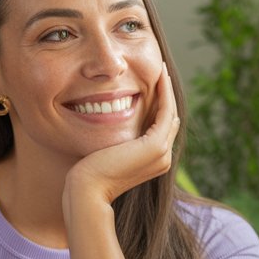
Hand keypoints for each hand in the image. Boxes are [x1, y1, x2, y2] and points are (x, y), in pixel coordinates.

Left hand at [64, 62, 179, 208]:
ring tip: (162, 69)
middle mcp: (163, 158)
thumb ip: (116, 140)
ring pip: (170, 112)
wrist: (87, 189)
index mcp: (154, 161)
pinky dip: (164, 92)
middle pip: (169, 118)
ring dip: (168, 89)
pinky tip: (159, 75)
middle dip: (166, 94)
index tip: (151, 83)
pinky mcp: (155, 146)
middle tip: (161, 70)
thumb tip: (109, 122)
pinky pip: (165, 110)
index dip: (159, 104)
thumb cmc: (88, 173)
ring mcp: (162, 153)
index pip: (161, 127)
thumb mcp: (106, 152)